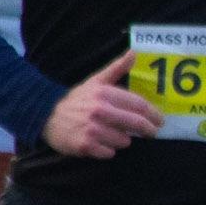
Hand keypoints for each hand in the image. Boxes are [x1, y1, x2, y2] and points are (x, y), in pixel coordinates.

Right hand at [43, 50, 161, 158]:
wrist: (45, 115)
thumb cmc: (77, 99)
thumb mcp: (96, 81)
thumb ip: (117, 68)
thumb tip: (134, 52)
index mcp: (105, 93)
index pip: (139, 105)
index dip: (154, 115)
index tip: (160, 121)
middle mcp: (100, 110)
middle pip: (136, 124)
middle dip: (148, 130)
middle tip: (152, 132)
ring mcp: (92, 129)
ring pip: (124, 141)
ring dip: (122, 140)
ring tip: (112, 133)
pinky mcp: (85, 145)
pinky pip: (109, 153)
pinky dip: (108, 150)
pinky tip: (100, 143)